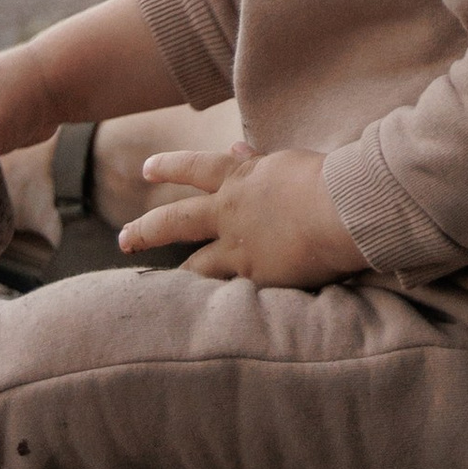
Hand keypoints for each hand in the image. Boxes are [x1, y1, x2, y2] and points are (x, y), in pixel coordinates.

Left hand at [119, 141, 366, 287]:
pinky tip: (202, 320)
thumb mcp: (286, 162)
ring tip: (159, 289)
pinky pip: (231, 296)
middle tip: (124, 239)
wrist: (343, 210)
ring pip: (196, 267)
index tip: (147, 169)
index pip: (194, 167)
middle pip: (175, 222)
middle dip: (145, 230)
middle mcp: (230, 213)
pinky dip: (218, 305)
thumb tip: (236, 149)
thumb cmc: (328, 178)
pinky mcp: (258, 279)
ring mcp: (240, 249)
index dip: (169, 166)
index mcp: (241, 178)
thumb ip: (257, 162)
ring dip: (176, 278)